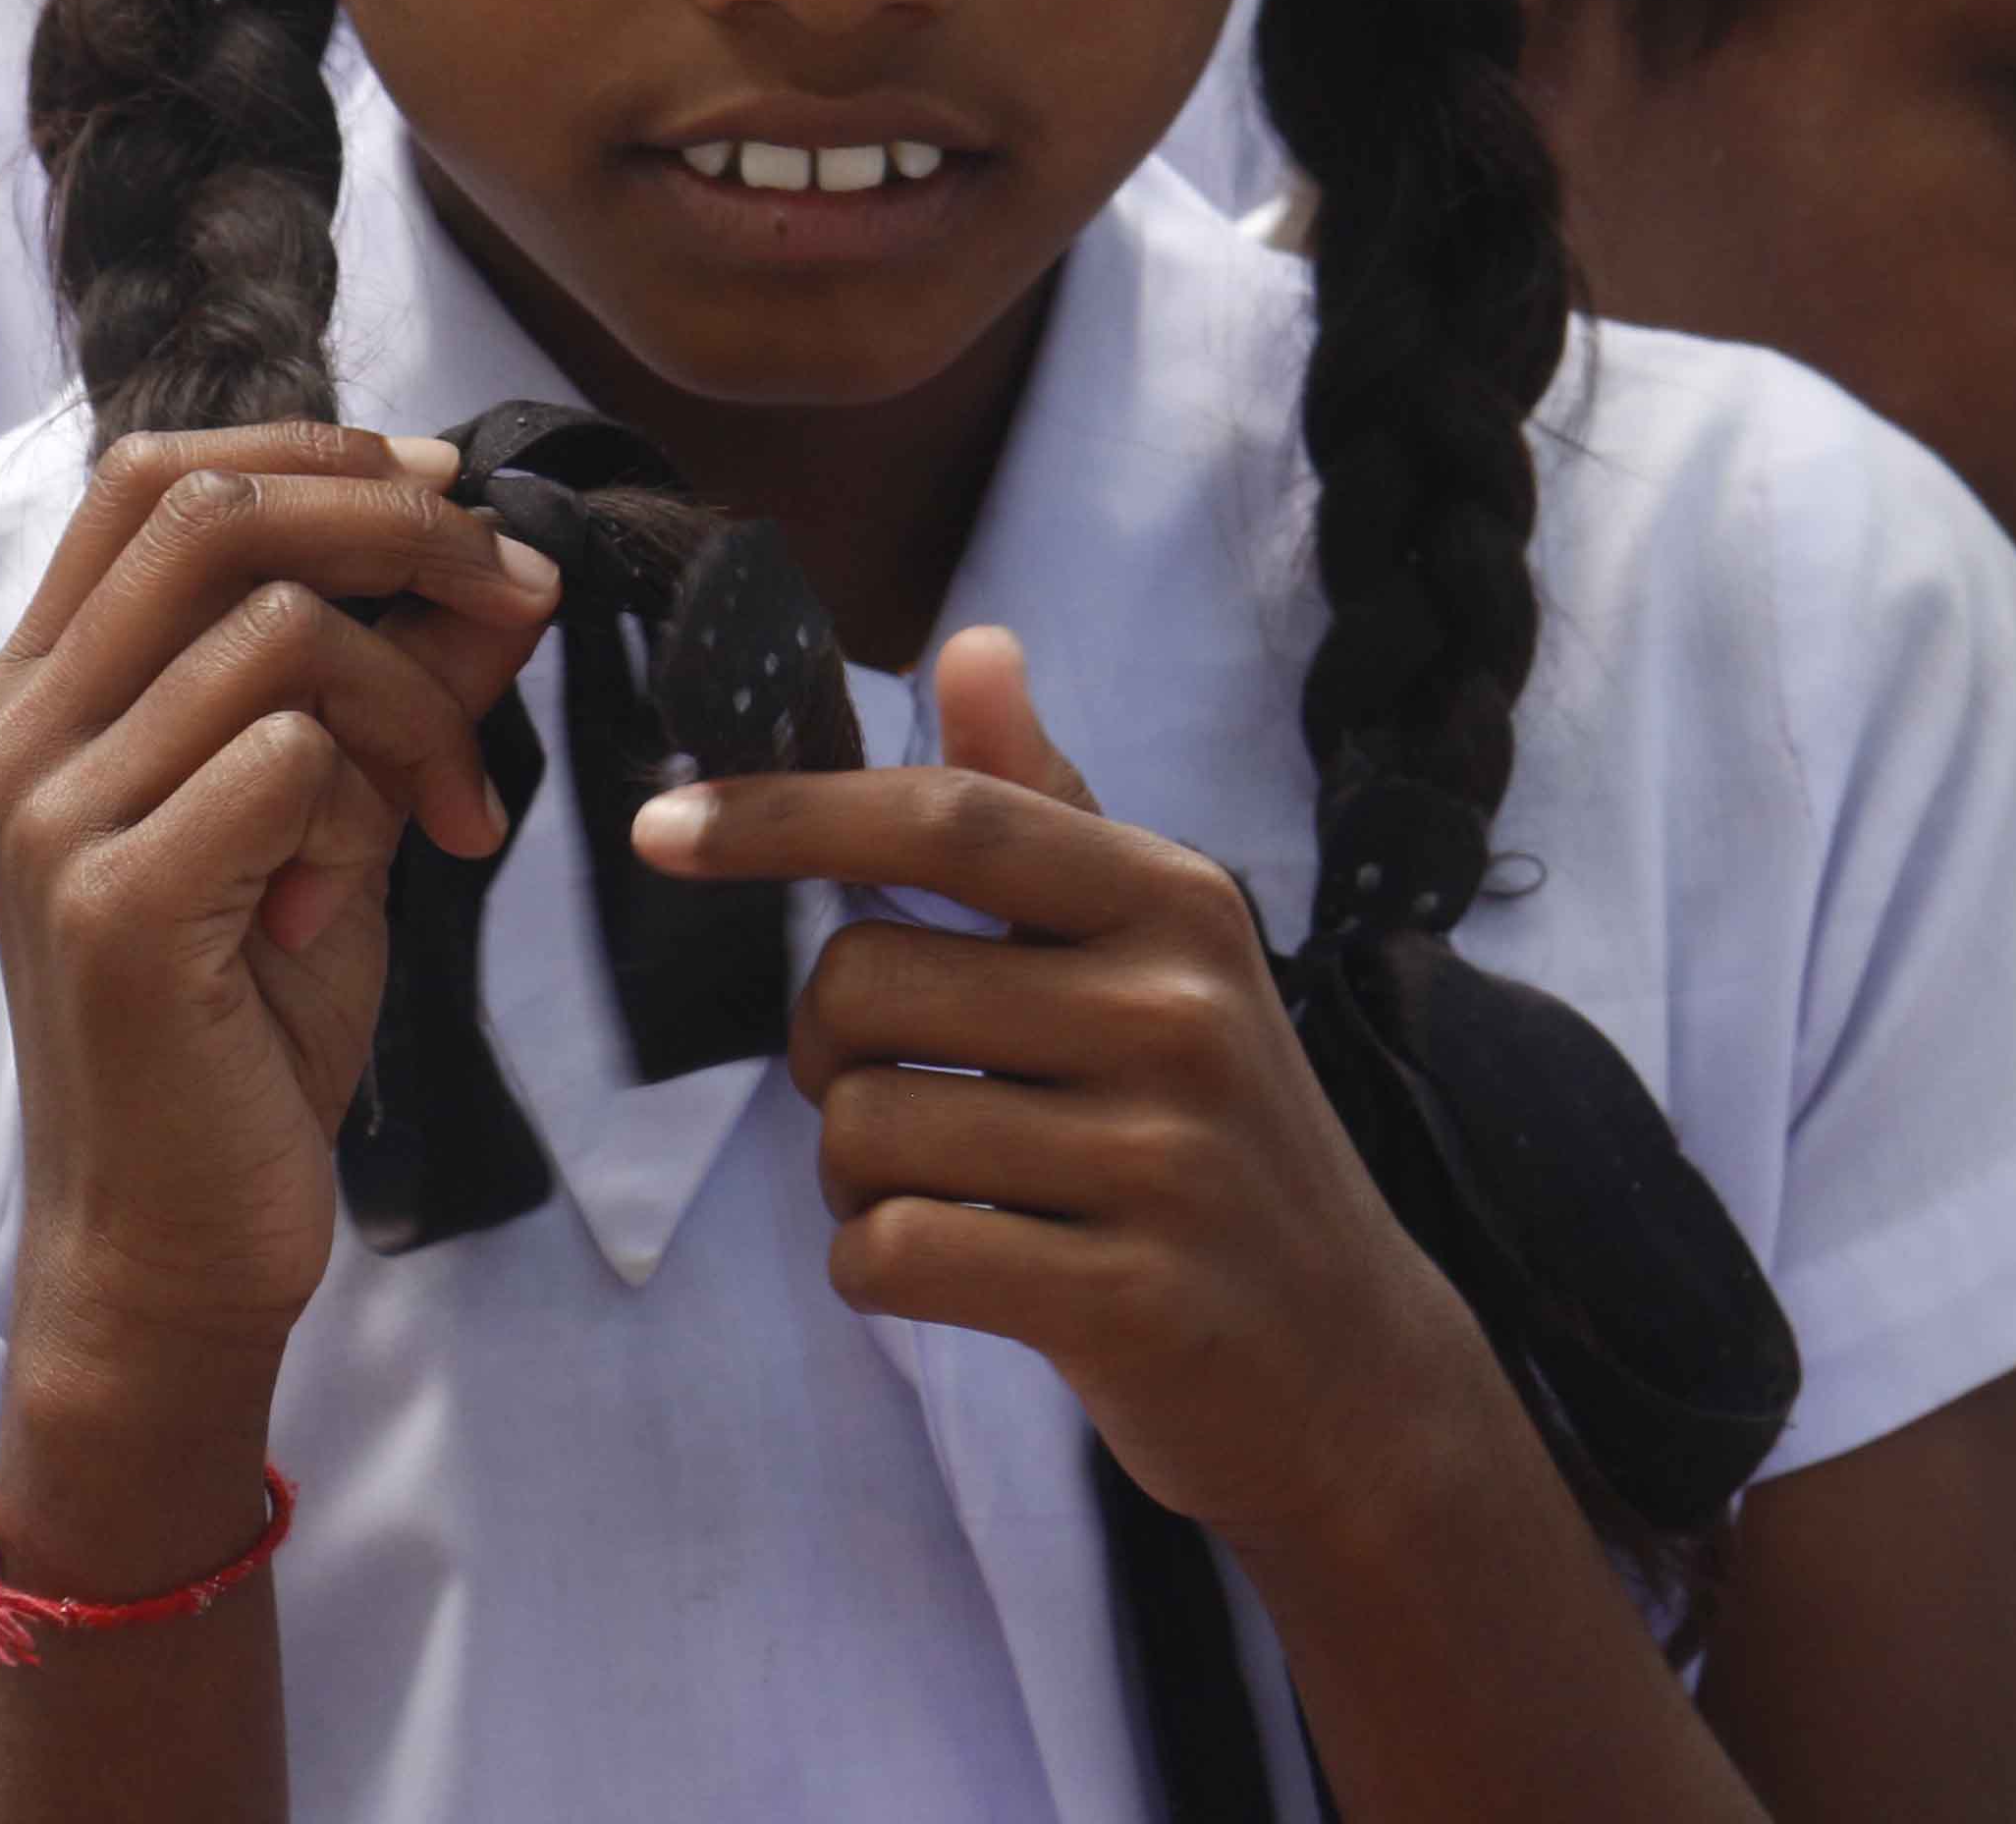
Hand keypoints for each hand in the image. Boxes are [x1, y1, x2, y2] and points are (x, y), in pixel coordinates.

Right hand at [0, 426, 559, 1404]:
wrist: (175, 1240)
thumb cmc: (248, 1023)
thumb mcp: (335, 816)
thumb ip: (395, 684)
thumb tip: (500, 562)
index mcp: (43, 690)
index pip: (151, 473)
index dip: (317, 452)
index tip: (452, 487)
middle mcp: (19, 732)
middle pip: (212, 510)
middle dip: (401, 526)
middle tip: (520, 592)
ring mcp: (50, 815)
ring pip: (280, 630)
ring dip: (418, 700)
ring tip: (457, 805)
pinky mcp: (113, 903)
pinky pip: (290, 758)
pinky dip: (371, 800)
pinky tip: (370, 891)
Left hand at [633, 633, 1500, 1558]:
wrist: (1354, 1372)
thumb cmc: (1212, 1138)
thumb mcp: (1160, 957)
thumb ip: (1047, 810)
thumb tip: (974, 643)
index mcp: (1173, 901)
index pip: (947, 819)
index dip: (787, 814)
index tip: (661, 827)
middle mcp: (1177, 1010)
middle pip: (865, 981)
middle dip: (828, 1051)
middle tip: (908, 1097)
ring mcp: (1163, 1160)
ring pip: (862, 1129)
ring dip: (856, 1176)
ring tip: (956, 1196)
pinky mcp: (1128, 1300)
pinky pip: (893, 1252)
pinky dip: (879, 1267)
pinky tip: (965, 1273)